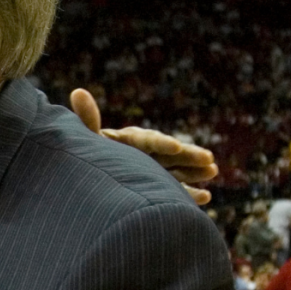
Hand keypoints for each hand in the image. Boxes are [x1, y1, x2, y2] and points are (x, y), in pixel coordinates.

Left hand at [70, 88, 217, 204]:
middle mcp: (143, 153)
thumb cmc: (82, 155)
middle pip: (169, 154)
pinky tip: (206, 197)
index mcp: (128, 139)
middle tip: (208, 158)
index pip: (147, 140)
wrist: (82, 178)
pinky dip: (189, 194)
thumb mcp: (84, 138)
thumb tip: (77, 92)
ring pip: (177, 170)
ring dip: (195, 171)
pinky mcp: (156, 187)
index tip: (174, 148)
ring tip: (212, 170)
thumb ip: (87, 118)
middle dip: (188, 156)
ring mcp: (151, 170)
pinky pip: (175, 191)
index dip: (160, 144)